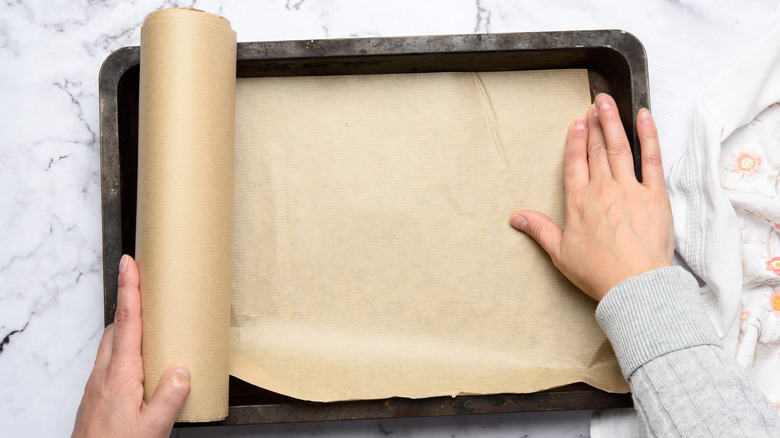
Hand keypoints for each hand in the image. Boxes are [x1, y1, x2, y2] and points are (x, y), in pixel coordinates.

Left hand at [72, 255, 189, 437]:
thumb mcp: (154, 428)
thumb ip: (170, 397)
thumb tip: (182, 369)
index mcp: (120, 375)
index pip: (126, 321)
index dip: (128, 289)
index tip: (129, 264)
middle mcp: (105, 374)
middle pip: (116, 327)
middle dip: (129, 302)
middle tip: (146, 284)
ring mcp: (98, 384)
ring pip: (112, 344)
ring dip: (128, 326)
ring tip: (151, 322)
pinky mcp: (97, 395)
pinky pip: (111, 360)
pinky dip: (125, 348)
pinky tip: (141, 363)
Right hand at [509, 93, 672, 300]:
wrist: (634, 286)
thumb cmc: (598, 273)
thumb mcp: (560, 253)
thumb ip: (539, 230)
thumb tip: (516, 217)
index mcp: (579, 202)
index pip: (576, 162)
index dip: (575, 140)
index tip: (577, 123)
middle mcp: (602, 190)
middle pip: (596, 150)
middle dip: (595, 124)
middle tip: (594, 104)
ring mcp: (630, 190)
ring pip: (619, 148)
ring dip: (613, 122)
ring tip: (609, 103)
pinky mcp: (655, 195)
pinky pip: (652, 159)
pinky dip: (648, 136)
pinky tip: (644, 118)